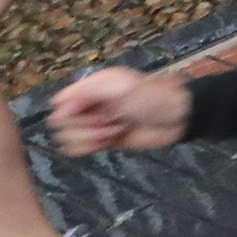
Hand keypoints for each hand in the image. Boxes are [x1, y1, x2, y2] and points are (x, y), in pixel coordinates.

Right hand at [47, 66, 188, 155]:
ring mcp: (93, 123)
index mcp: (90, 87)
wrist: (176, 119)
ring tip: (115, 129)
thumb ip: (88, 92)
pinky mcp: (99, 140)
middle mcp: (87, 105)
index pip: (59, 103)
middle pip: (61, 123)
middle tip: (112, 120)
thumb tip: (59, 107)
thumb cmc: (153, 97)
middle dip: (86, 126)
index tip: (92, 111)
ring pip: (67, 137)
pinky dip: (91, 148)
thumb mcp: (122, 87)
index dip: (71, 112)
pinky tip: (110, 141)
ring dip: (91, 137)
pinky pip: (77, 149)